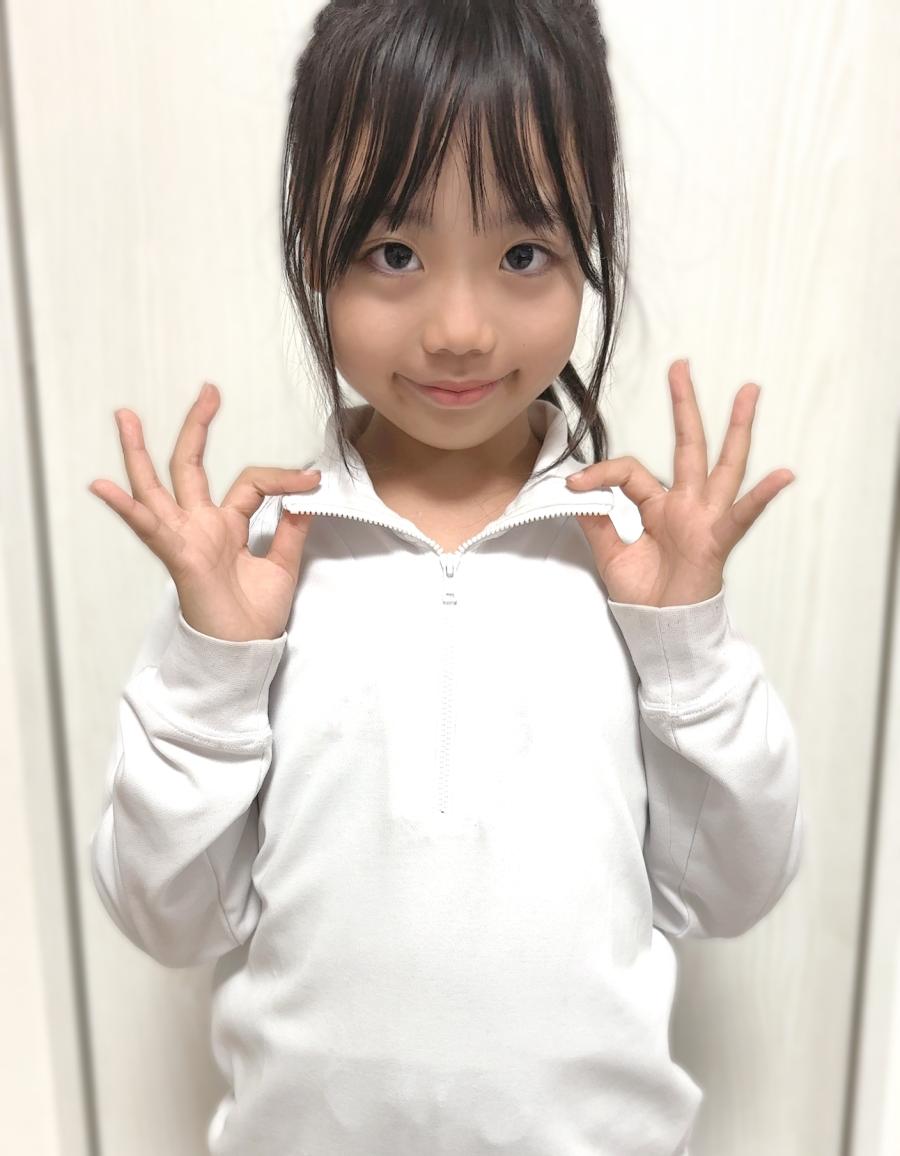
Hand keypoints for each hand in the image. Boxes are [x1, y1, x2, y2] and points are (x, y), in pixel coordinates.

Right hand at [88, 382, 322, 640]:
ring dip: (140, 453)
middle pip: (191, 467)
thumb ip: (291, 530)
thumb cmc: (255, 616)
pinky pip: (149, 529)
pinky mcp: (178, 557)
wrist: (245, 653)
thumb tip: (305, 498)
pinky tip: (103, 485)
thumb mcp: (283, 565)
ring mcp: (185, 539)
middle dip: (197, 428)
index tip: (314, 480)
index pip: (252, 483)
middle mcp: (200, 526)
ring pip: (157, 488)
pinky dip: (126, 507)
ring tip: (126, 417)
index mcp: (226, 526)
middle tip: (207, 391)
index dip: (283, 478)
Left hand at [565, 359, 795, 607]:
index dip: (601, 474)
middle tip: (681, 367)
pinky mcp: (717, 541)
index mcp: (657, 504)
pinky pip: (741, 516)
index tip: (573, 484)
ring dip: (736, 429)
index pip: (630, 471)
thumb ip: (596, 521)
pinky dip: (761, 496)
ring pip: (722, 466)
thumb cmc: (644, 592)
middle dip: (685, 406)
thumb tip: (575, 493)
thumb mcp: (609, 552)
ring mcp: (705, 518)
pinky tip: (781, 475)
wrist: (661, 627)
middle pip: (687, 446)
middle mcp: (685, 504)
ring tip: (747, 393)